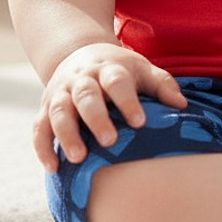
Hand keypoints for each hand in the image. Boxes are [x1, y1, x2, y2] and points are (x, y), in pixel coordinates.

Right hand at [33, 42, 187, 172]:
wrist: (79, 53)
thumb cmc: (119, 69)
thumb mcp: (142, 69)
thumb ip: (162, 85)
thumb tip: (182, 106)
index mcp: (108, 68)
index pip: (117, 81)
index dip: (128, 101)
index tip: (140, 122)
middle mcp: (82, 79)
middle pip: (85, 95)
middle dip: (96, 118)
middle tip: (110, 141)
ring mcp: (60, 93)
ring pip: (58, 111)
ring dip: (67, 134)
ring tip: (79, 158)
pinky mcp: (44, 109)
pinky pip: (39, 128)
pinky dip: (43, 148)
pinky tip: (53, 168)